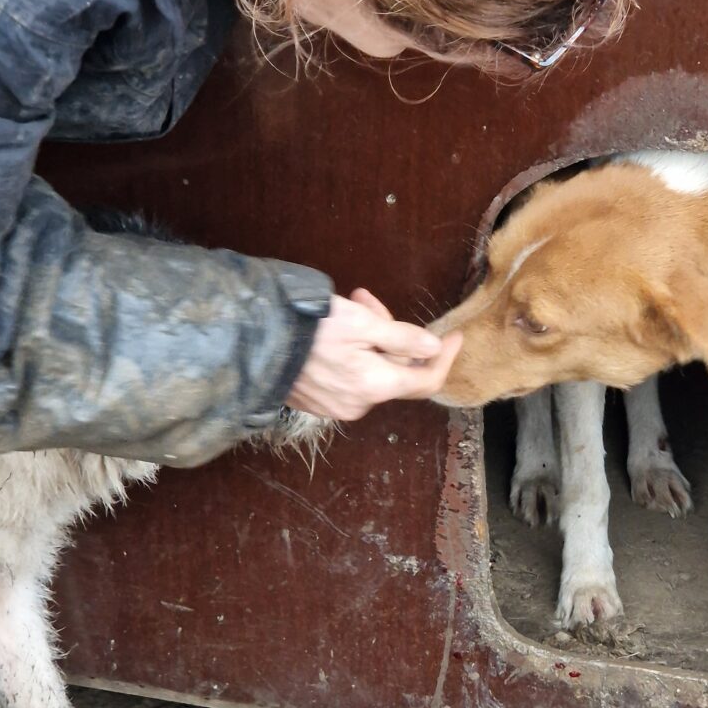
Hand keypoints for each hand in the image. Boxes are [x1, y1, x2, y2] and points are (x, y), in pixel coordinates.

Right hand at [286, 289, 461, 420]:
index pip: (426, 381)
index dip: (444, 358)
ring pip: (370, 370)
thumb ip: (402, 338)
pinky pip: (348, 377)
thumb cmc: (307, 328)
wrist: (252, 342)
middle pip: (394, 370)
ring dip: (369, 338)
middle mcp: (358, 405)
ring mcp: (335, 407)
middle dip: (392, 334)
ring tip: (348, 303)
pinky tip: (332, 328)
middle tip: (368, 300)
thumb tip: (433, 349)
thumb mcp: (361, 324)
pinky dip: (350, 353)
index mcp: (375, 387)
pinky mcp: (315, 401)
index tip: (455, 336)